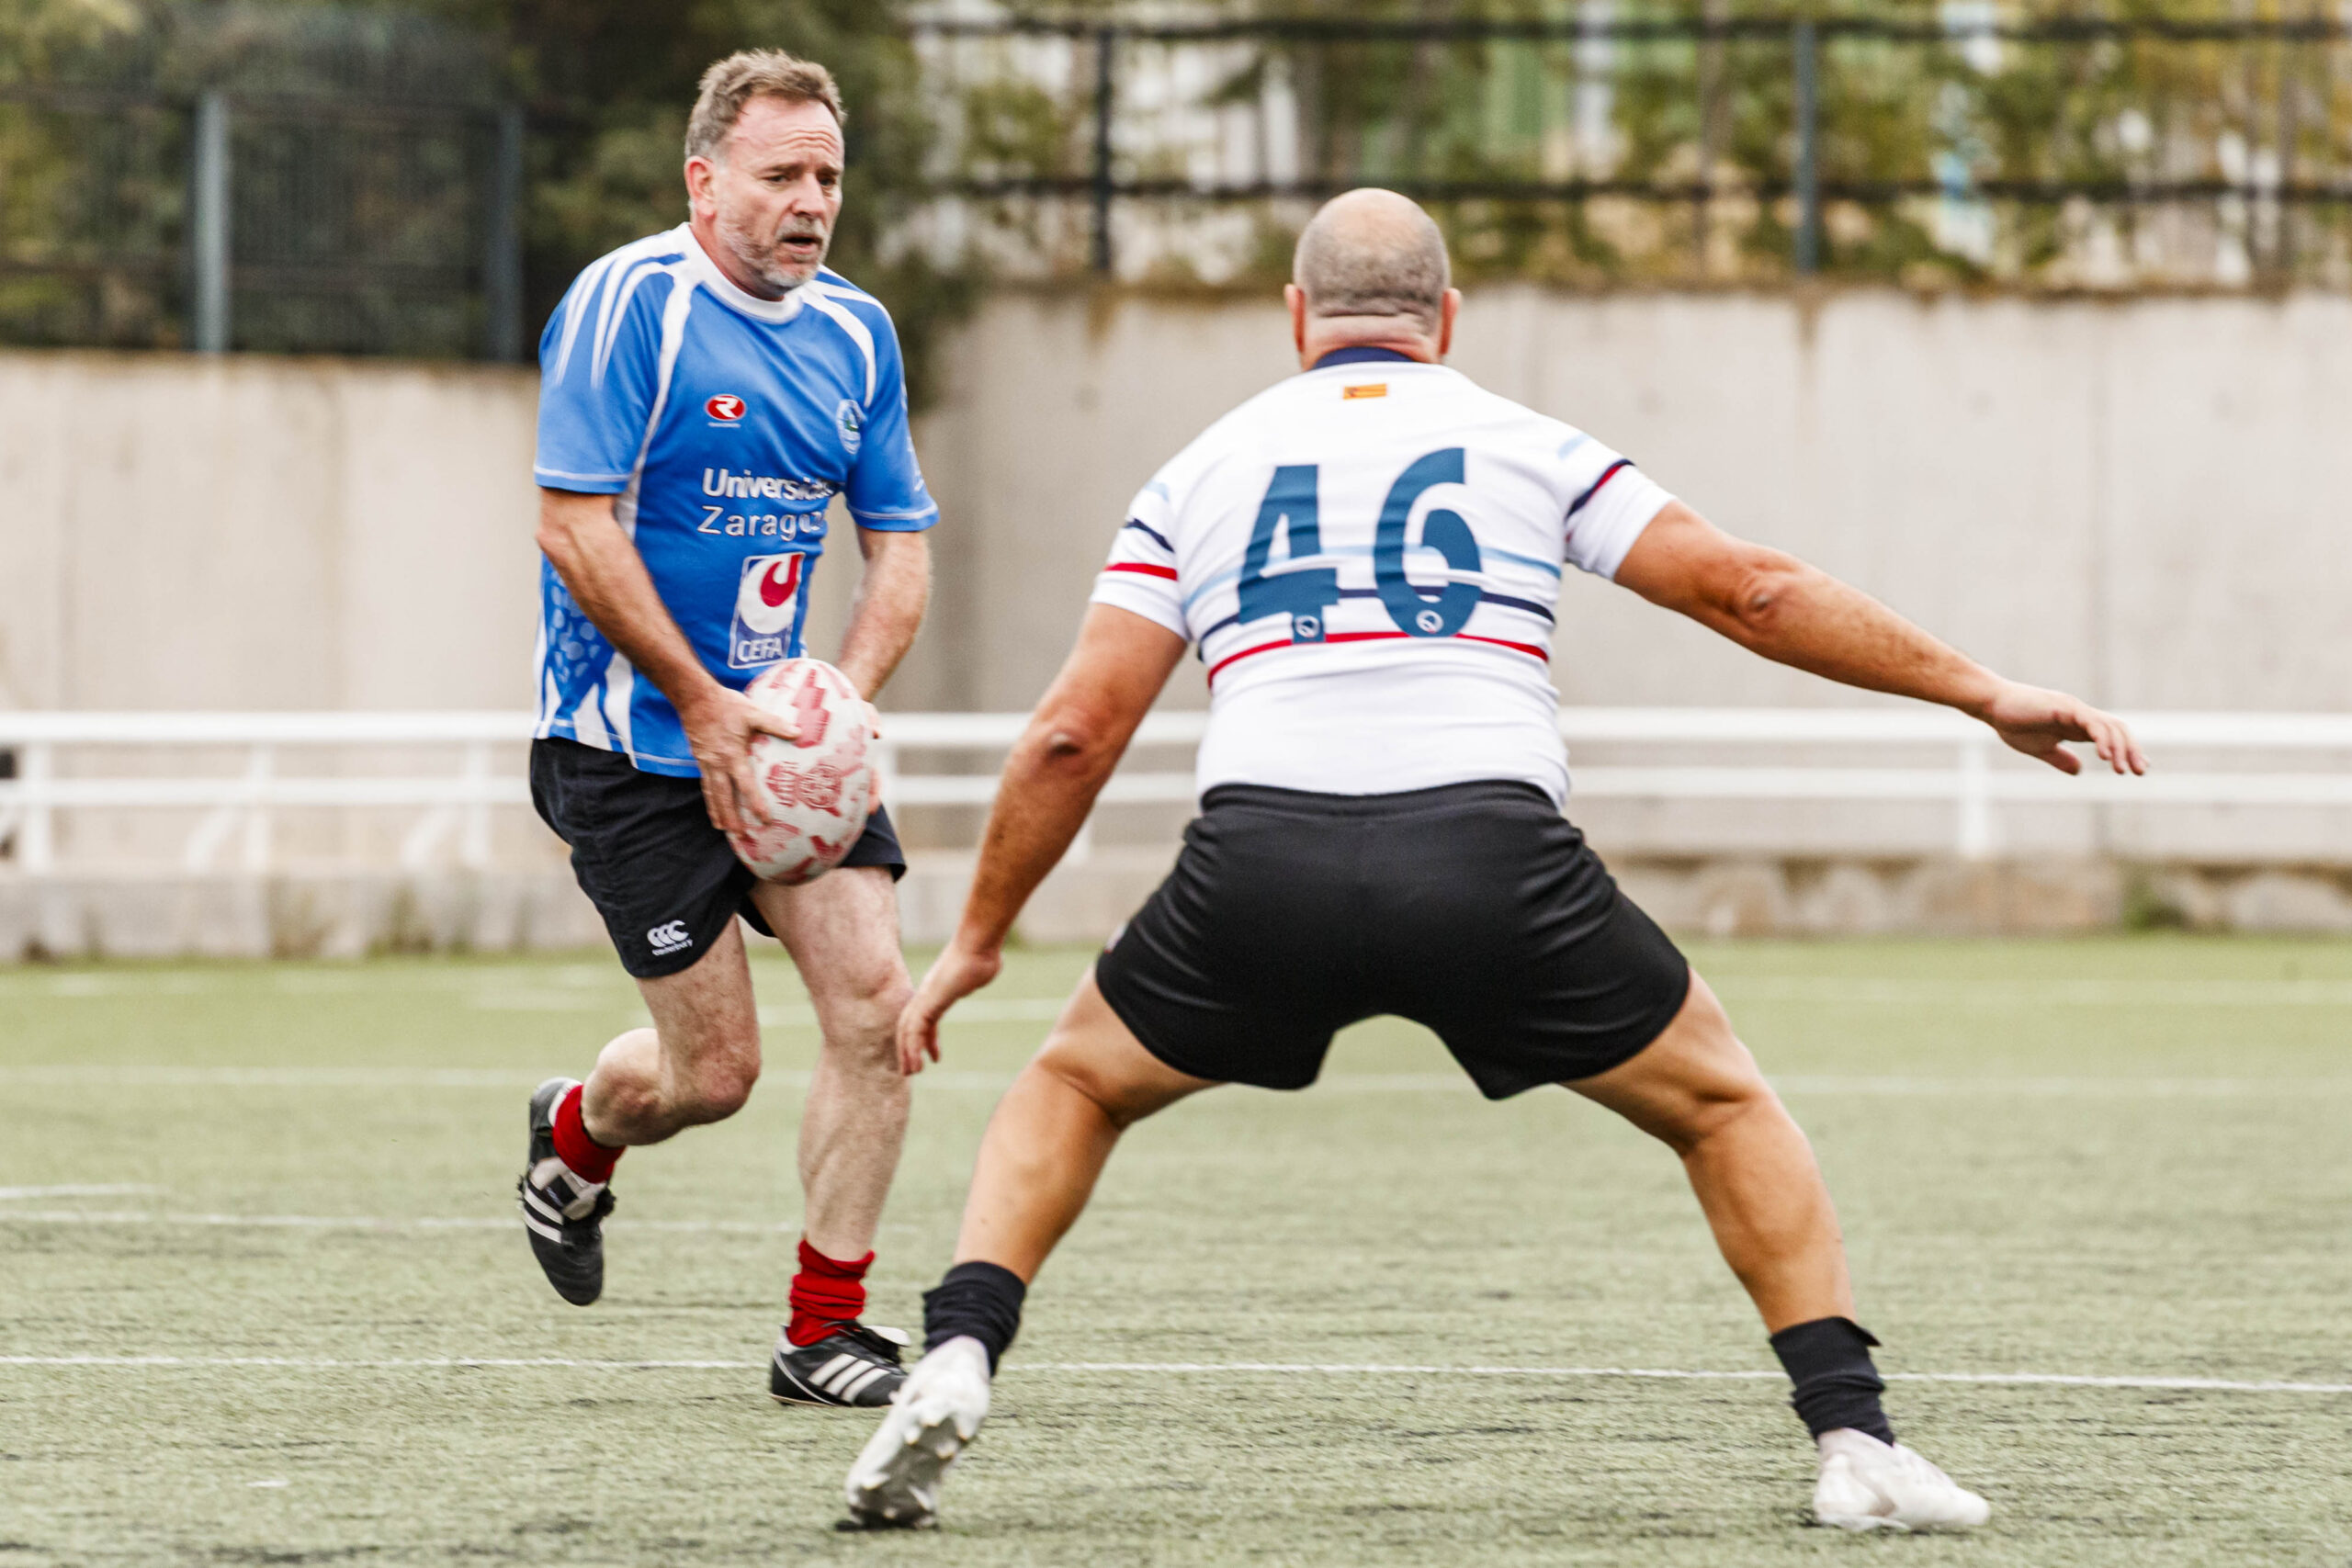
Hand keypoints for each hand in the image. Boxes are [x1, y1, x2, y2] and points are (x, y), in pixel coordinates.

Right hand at [680, 685, 799, 833]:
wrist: (694, 698)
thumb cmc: (726, 705)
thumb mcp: (752, 712)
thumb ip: (774, 724)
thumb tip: (798, 732)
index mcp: (733, 756)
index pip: (746, 785)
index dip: (755, 804)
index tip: (764, 820)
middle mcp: (718, 764)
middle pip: (724, 797)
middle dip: (732, 818)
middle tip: (739, 836)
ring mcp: (707, 763)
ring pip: (712, 793)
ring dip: (718, 812)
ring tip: (722, 829)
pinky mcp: (700, 759)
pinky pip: (705, 784)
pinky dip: (709, 798)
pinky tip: (713, 807)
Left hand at [896, 938, 1002, 1075]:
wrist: (978, 944)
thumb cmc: (983, 953)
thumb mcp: (981, 967)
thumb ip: (979, 972)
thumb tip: (988, 966)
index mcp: (937, 990)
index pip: (924, 1018)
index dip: (926, 1039)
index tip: (934, 1056)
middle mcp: (926, 993)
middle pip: (909, 1025)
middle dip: (908, 1048)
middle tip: (911, 1070)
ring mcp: (925, 996)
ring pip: (907, 1029)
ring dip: (907, 1052)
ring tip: (912, 1073)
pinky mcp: (928, 1001)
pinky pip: (915, 1029)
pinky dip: (913, 1048)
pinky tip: (919, 1063)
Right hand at [1976, 681, 2147, 776]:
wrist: (1992, 704)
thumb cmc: (2012, 723)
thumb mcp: (2039, 749)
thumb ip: (2060, 758)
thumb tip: (2079, 771)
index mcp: (2077, 725)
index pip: (2111, 736)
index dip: (2127, 751)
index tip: (2139, 768)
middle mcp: (2082, 715)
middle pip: (2118, 729)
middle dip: (2132, 751)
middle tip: (2140, 772)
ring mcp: (2075, 709)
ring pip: (2110, 726)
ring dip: (2120, 748)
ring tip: (2120, 770)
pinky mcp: (2065, 707)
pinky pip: (2091, 722)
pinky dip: (2102, 738)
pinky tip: (2104, 756)